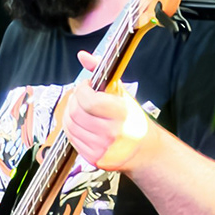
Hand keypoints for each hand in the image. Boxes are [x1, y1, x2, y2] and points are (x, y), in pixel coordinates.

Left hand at [64, 58, 156, 172]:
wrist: (144, 151)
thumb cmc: (133, 120)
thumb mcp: (122, 93)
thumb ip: (102, 72)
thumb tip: (83, 56)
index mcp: (121, 114)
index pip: (88, 100)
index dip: (82, 90)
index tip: (87, 86)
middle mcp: (111, 132)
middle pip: (76, 112)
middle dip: (74, 100)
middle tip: (81, 96)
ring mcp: (101, 148)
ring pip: (70, 126)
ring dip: (70, 113)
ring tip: (81, 109)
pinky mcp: (93, 158)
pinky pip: (71, 139)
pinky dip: (72, 128)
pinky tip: (82, 123)